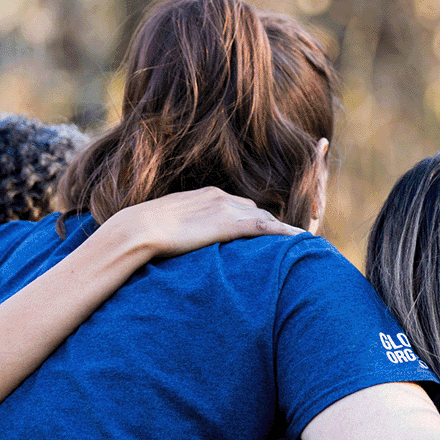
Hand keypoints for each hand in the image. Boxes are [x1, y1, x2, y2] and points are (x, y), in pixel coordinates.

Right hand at [102, 187, 304, 258]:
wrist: (139, 228)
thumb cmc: (145, 230)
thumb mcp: (170, 222)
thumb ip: (187, 225)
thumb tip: (185, 238)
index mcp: (209, 195)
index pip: (241, 206)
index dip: (255, 220)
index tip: (265, 231)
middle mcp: (222, 197)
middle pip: (257, 211)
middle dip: (273, 226)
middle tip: (288, 241)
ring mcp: (227, 209)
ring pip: (264, 219)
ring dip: (282, 232)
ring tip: (299, 245)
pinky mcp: (229, 223)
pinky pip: (266, 227)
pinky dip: (285, 234)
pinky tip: (300, 241)